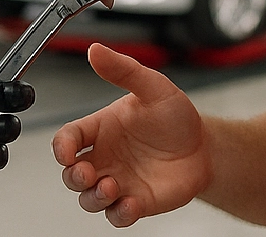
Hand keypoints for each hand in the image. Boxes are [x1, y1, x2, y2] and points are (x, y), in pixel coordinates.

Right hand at [52, 44, 212, 227]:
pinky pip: (116, 215)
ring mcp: (118, 182)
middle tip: (88, 173)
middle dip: (73, 176)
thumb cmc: (175, 116)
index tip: (66, 152)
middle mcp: (104, 158)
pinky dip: (118, 214)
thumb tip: (96, 50)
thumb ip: (123, 70)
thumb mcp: (152, 86)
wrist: (204, 147)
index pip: (67, 139)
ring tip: (111, 187)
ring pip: (88, 198)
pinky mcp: (136, 202)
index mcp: (100, 129)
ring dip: (93, 197)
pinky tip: (130, 203)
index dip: (61, 147)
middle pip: (71, 174)